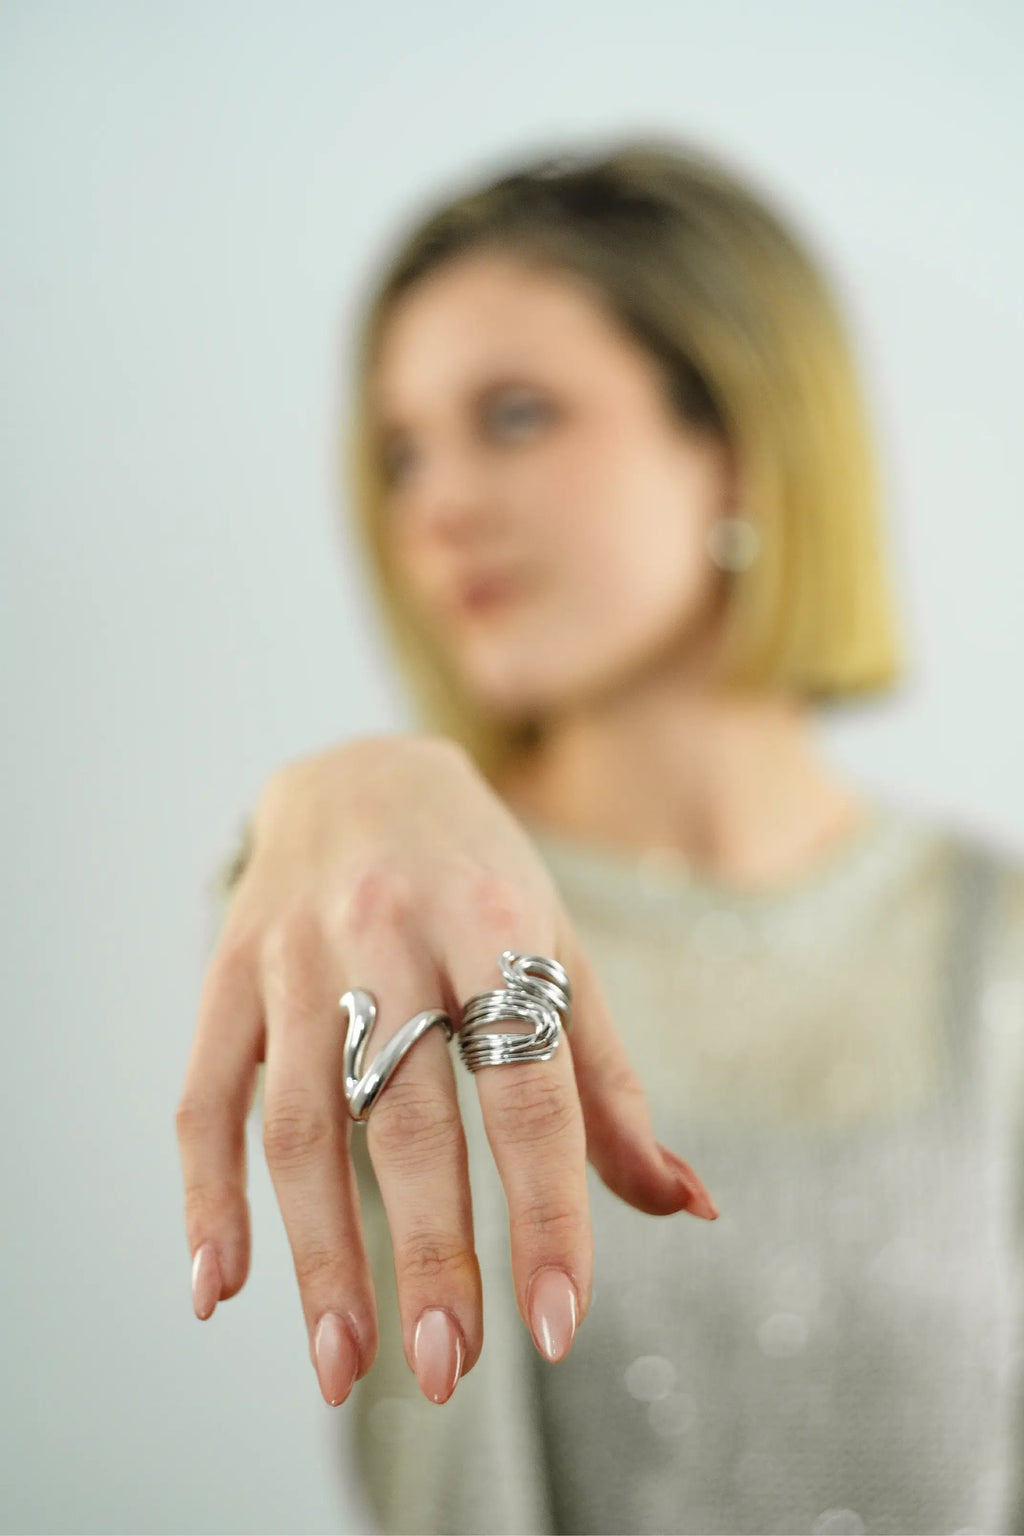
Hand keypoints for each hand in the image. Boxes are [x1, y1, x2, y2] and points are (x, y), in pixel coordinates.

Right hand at [176, 733, 717, 1407]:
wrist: (361, 770)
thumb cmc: (480, 876)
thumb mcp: (560, 951)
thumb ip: (610, 1085)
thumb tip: (691, 1207)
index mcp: (495, 921)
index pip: (527, 1088)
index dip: (547, 1209)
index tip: (557, 1325)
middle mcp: (391, 931)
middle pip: (408, 1114)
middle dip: (428, 1251)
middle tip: (446, 1368)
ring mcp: (299, 951)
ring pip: (304, 1120)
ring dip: (319, 1251)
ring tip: (344, 1363)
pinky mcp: (231, 971)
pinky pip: (207, 1093)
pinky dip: (207, 1194)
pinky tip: (220, 1288)